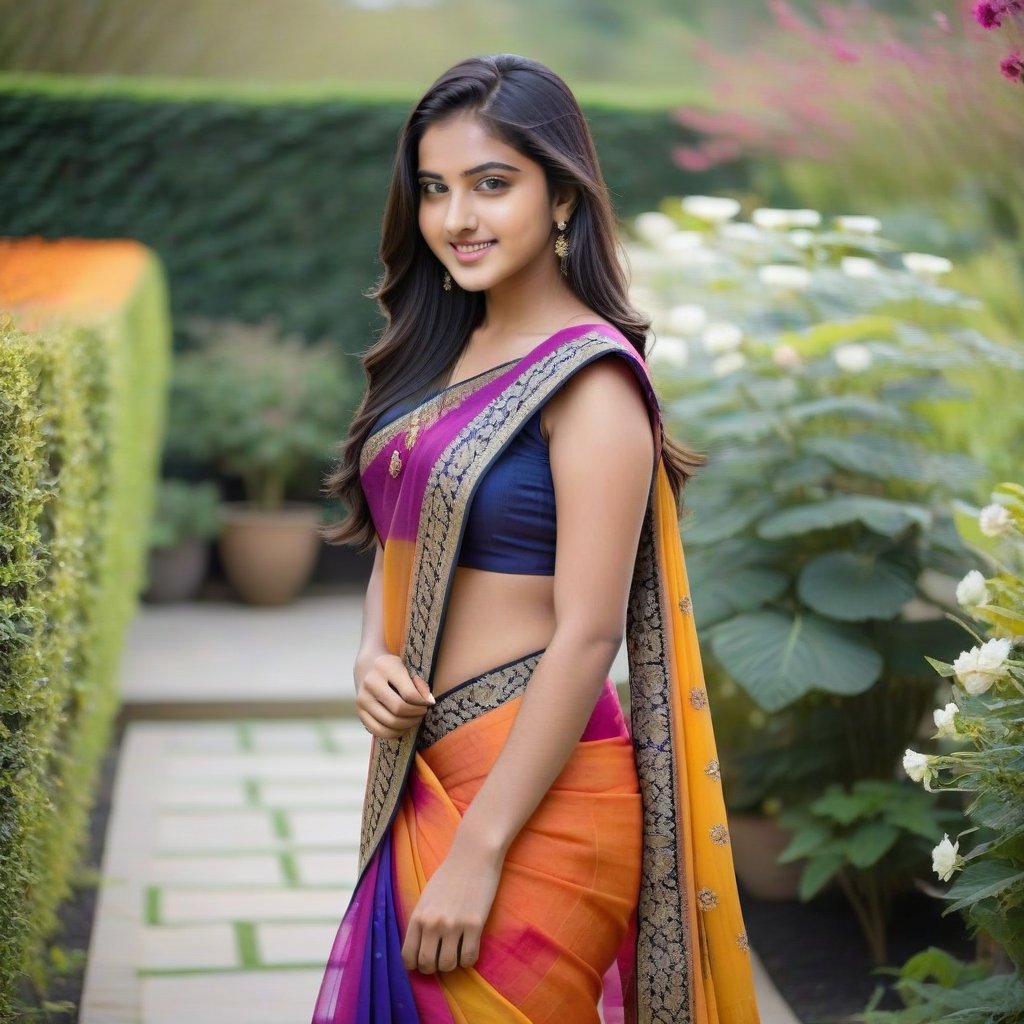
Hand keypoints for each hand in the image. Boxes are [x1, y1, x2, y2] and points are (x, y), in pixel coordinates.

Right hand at [355, 653, 433, 738]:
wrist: (367, 668)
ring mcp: (362, 699)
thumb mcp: (407, 668)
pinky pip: (379, 731)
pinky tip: (403, 726)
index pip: (409, 694)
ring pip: (390, 723)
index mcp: (385, 667)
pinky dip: (395, 733)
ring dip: (407, 725)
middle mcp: (370, 683)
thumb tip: (428, 701)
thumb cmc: (392, 669)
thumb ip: (419, 683)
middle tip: (422, 712)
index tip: (429, 703)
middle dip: (416, 714)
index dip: (423, 702)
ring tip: (414, 719)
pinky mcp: (359, 712)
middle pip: (399, 709)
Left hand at [401, 836, 502, 973]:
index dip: (414, 965)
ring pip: (448, 965)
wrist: (474, 856)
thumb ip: (421, 921)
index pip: (408, 956)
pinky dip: (468, 959)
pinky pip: (469, 958)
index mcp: (418, 915)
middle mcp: (432, 923)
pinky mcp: (475, 925)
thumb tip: (419, 947)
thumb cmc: (449, 874)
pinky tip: (468, 947)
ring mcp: (454, 925)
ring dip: (451, 964)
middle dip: (432, 968)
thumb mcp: (426, 897)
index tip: (421, 962)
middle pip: (427, 964)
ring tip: (454, 953)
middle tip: (439, 960)